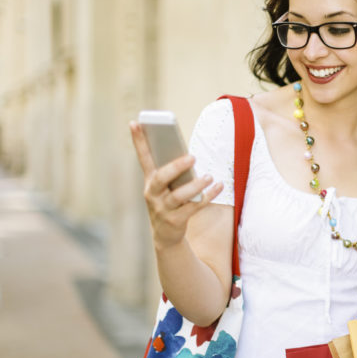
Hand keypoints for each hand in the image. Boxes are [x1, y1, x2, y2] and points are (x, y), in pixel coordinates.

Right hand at [130, 121, 222, 250]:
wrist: (165, 235)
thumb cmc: (169, 202)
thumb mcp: (166, 187)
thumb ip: (173, 172)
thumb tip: (189, 155)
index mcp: (150, 180)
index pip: (143, 157)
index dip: (138, 141)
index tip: (135, 122)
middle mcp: (152, 194)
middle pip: (161, 178)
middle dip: (176, 167)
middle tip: (192, 157)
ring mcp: (162, 209)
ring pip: (178, 196)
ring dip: (195, 185)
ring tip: (209, 177)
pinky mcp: (175, 221)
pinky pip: (193, 207)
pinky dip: (208, 196)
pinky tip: (219, 187)